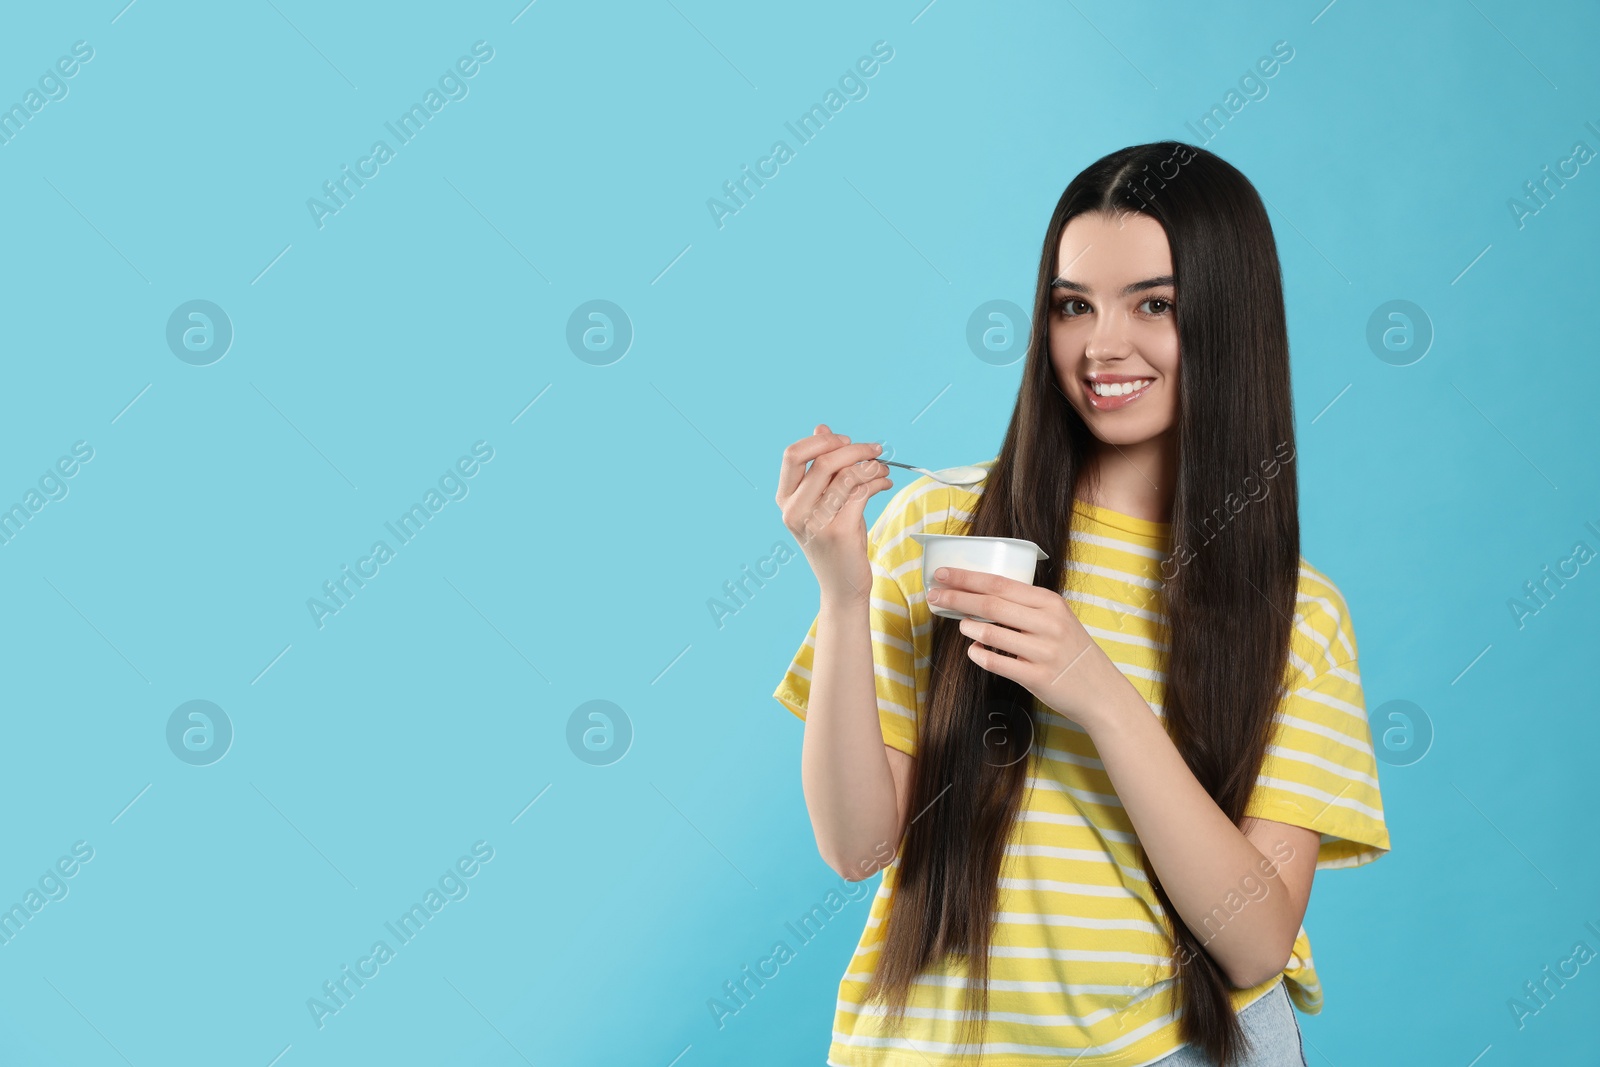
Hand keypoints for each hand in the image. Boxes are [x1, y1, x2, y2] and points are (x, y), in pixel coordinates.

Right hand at [775, 424, 891, 604]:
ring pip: (846, 475)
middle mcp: (795, 511)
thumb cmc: (834, 543)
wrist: (842, 587)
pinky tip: (884, 483)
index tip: (845, 441)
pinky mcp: (839, 532)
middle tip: (875, 449)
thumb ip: (820, 468)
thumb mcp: (822, 503)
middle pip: (824, 461)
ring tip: (882, 469)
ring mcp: (816, 522)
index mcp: (785, 500)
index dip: (821, 441)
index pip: (793, 455)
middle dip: (855, 449)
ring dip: (871, 466)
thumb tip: (822, 428)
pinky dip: (877, 482)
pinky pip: (861, 492)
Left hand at [925, 566, 1131, 729]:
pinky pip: (998, 663)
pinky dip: (979, 655)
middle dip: (956, 597)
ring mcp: (1043, 652)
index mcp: (1050, 602)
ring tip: (958, 623)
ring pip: (992, 633)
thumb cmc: (1072, 651)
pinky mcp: (1038, 678)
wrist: (1101, 691)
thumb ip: (1025, 606)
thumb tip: (980, 595)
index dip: (966, 578)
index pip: (1000, 583)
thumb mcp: (1057, 618)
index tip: (942, 573)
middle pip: (991, 604)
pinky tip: (973, 650)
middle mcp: (1048, 623)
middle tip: (933, 595)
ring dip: (967, 626)